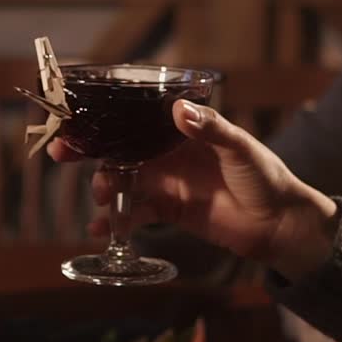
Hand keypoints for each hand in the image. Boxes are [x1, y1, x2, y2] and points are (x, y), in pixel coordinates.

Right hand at [48, 102, 338, 279]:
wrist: (280, 225)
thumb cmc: (267, 178)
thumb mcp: (240, 149)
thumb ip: (211, 130)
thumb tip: (180, 110)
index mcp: (181, 131)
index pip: (135, 119)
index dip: (104, 118)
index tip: (76, 118)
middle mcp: (166, 154)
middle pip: (117, 148)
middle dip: (87, 151)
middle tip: (61, 153)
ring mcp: (164, 183)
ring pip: (120, 181)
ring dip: (103, 187)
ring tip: (101, 197)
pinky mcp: (166, 212)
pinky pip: (132, 215)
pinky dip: (114, 222)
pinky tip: (101, 231)